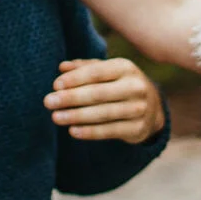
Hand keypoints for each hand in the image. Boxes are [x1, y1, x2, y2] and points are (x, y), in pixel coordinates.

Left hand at [45, 56, 165, 145]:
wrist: (152, 108)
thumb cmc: (120, 84)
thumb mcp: (107, 71)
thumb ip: (84, 68)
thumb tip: (62, 67)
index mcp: (126, 67)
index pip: (96, 72)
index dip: (75, 79)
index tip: (55, 85)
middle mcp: (135, 87)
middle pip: (98, 93)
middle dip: (71, 98)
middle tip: (48, 102)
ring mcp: (139, 109)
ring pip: (103, 114)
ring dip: (76, 116)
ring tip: (55, 117)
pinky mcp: (137, 129)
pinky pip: (109, 131)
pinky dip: (89, 132)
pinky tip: (72, 130)